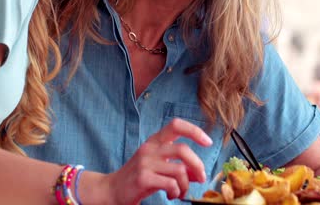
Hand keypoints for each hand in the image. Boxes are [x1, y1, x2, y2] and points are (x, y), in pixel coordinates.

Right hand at [93, 118, 211, 204]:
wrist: (111, 190)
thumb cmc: (138, 178)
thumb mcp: (159, 168)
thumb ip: (179, 167)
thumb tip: (199, 173)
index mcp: (154, 141)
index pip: (176, 125)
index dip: (194, 131)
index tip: (208, 142)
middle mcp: (149, 148)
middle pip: (183, 149)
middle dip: (197, 165)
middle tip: (201, 177)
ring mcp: (145, 163)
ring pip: (179, 170)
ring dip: (186, 184)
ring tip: (181, 191)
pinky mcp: (143, 178)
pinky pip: (171, 184)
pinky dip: (177, 191)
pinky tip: (172, 194)